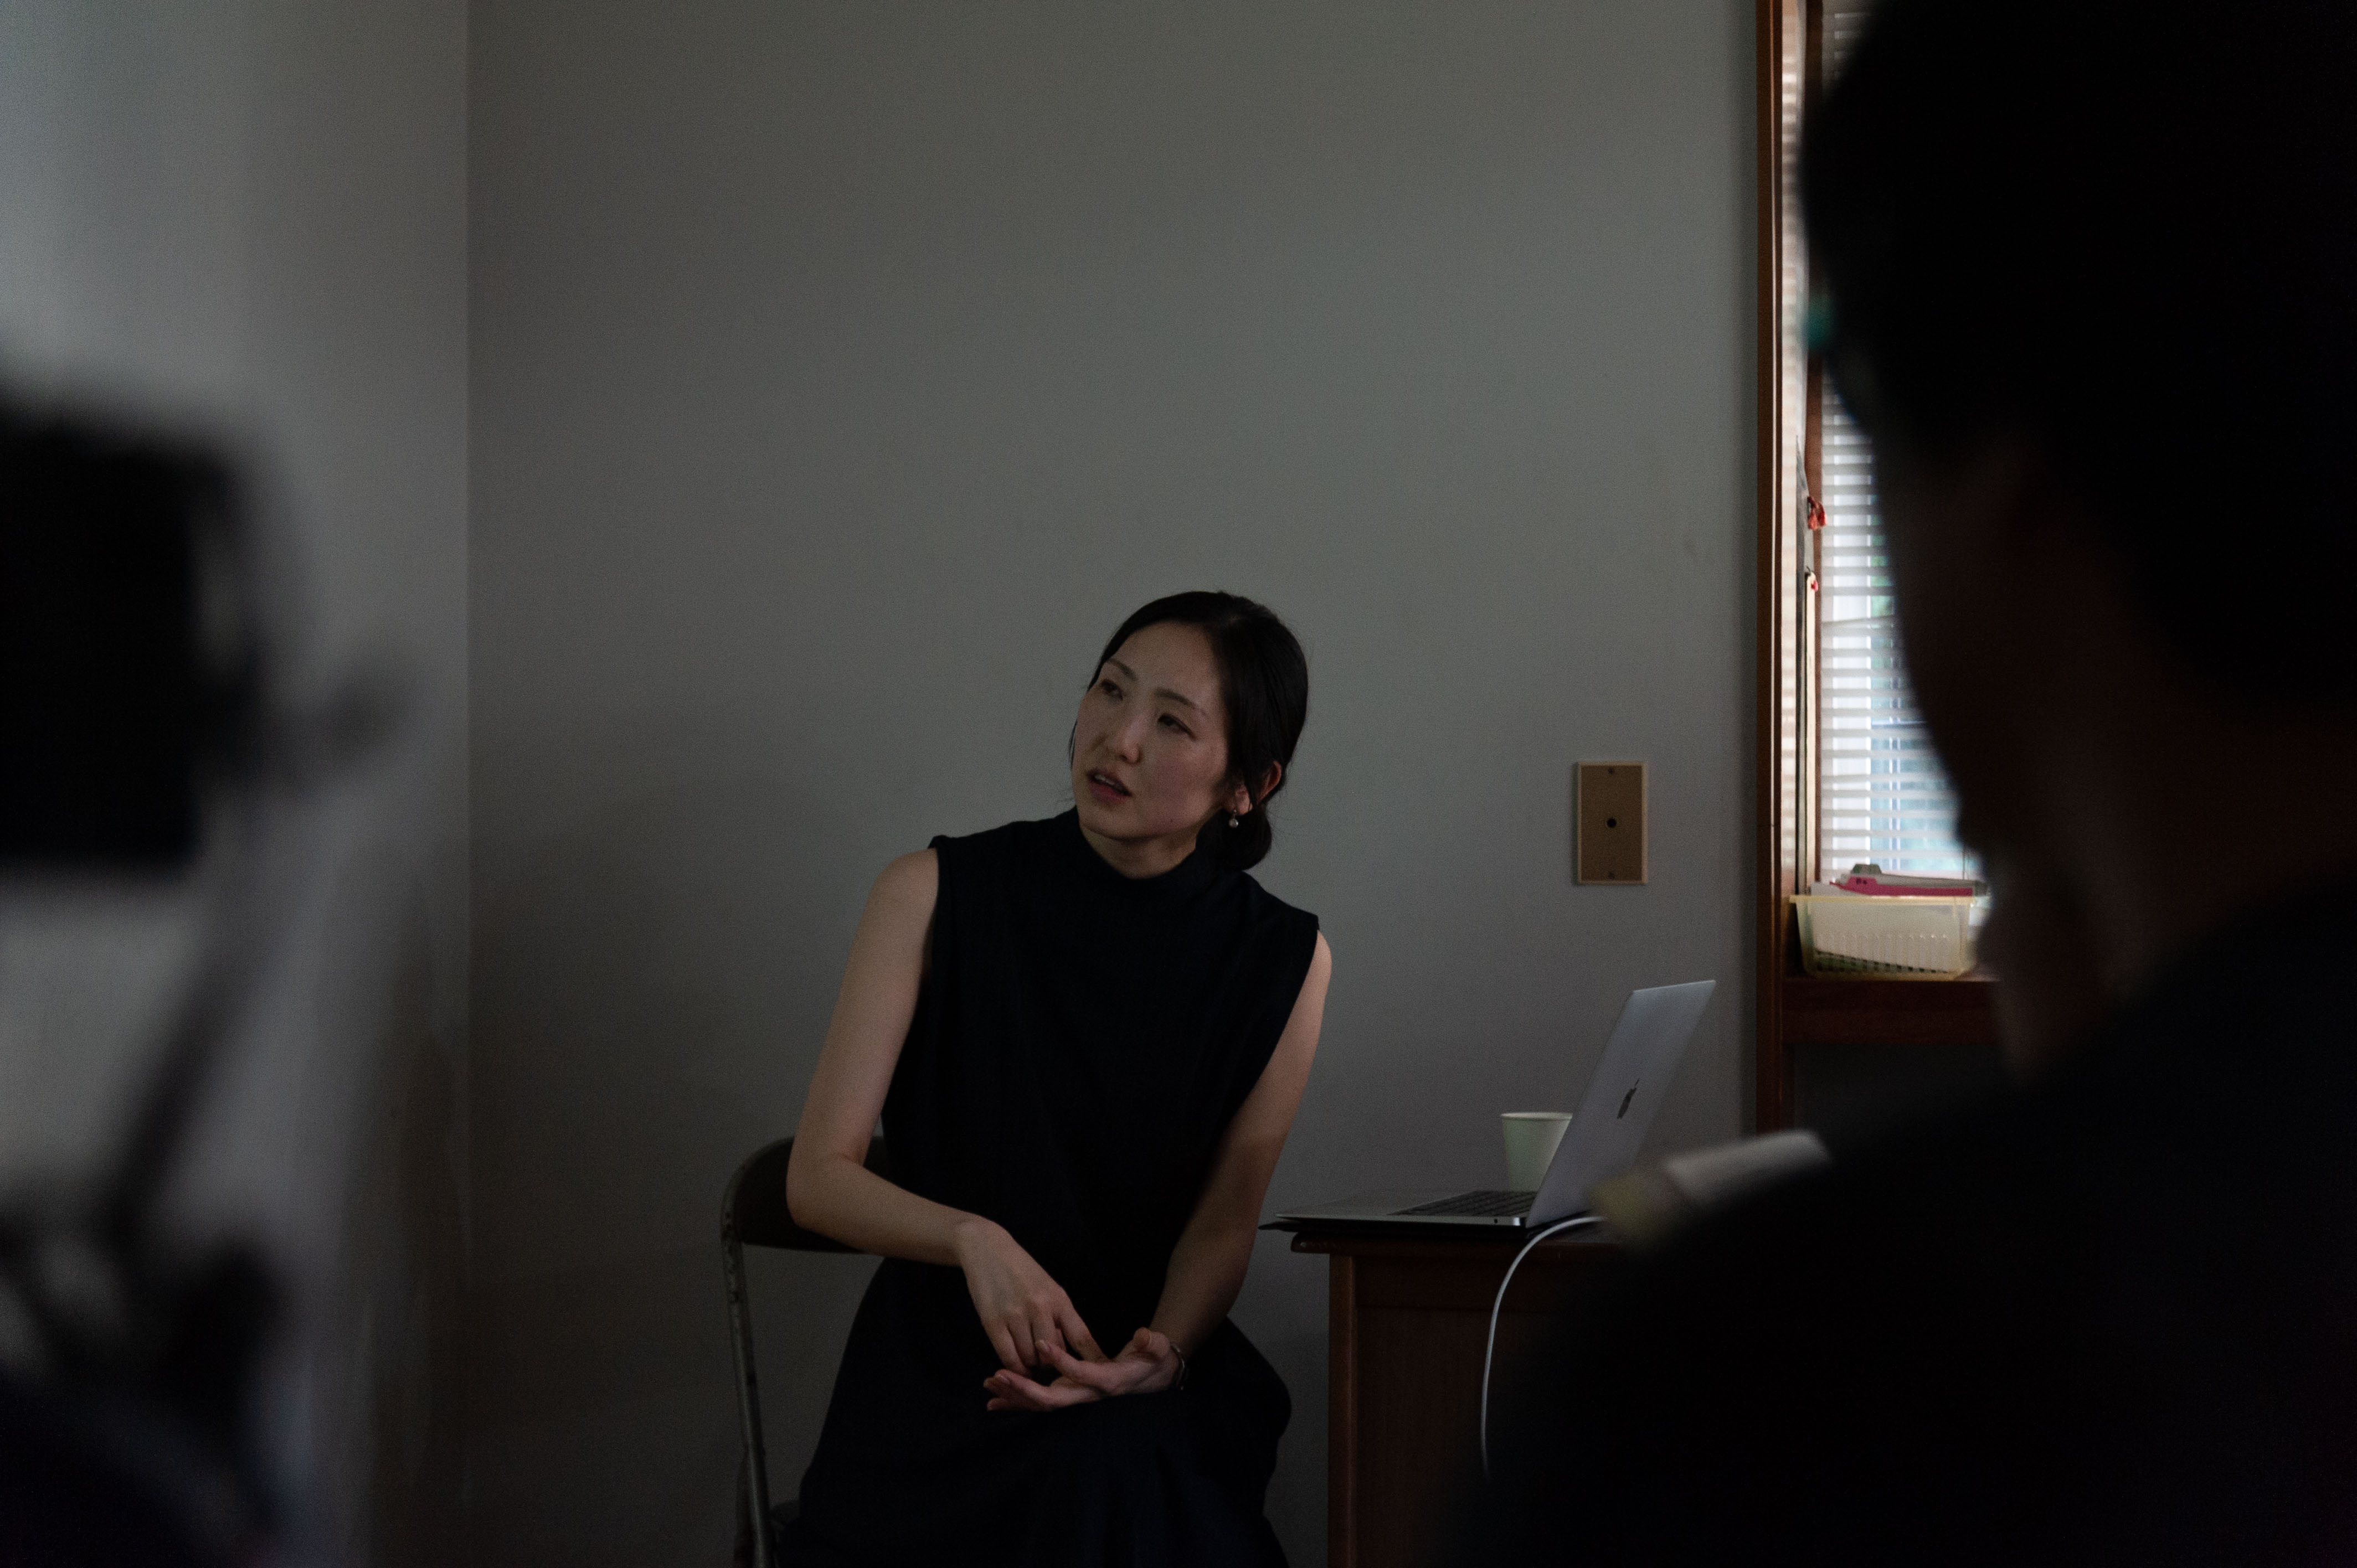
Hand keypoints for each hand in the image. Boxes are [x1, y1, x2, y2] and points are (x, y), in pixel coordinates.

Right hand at [952, 1217, 1102, 1376]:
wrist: (988, 1249)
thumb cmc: (1022, 1271)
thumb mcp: (1049, 1287)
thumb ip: (1059, 1316)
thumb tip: (1067, 1349)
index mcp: (1059, 1299)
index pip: (1081, 1336)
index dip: (1092, 1359)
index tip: (1102, 1374)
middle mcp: (1040, 1307)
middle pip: (1054, 1354)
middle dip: (1051, 1363)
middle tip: (1044, 1360)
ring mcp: (1015, 1315)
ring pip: (1030, 1359)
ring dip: (1030, 1365)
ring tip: (1027, 1357)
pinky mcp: (992, 1322)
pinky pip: (1008, 1357)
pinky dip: (1013, 1366)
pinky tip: (1014, 1363)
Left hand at [982, 1327, 1181, 1412]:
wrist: (1153, 1377)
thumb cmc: (1153, 1361)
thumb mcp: (1157, 1350)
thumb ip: (1151, 1344)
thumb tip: (1144, 1337)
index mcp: (1107, 1382)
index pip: (1082, 1375)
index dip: (1062, 1362)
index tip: (1041, 1343)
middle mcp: (1088, 1395)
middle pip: (1052, 1399)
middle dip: (1024, 1389)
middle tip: (999, 1375)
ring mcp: (1076, 1397)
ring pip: (1041, 1403)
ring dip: (1014, 1396)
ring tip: (989, 1383)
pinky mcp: (1068, 1395)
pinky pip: (1039, 1403)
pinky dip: (1016, 1402)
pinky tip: (993, 1401)